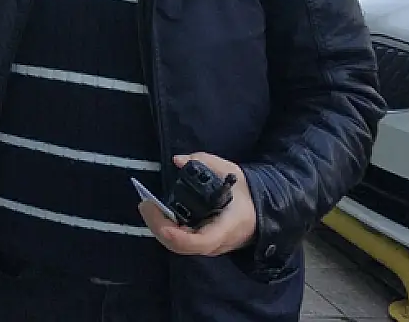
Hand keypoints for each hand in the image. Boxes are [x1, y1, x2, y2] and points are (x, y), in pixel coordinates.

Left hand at [139, 153, 257, 256]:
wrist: (263, 212)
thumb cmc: (246, 193)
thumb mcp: (230, 172)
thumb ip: (205, 163)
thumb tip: (178, 160)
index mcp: (228, 227)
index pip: (199, 241)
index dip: (174, 232)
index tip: (156, 210)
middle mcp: (217, 243)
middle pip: (181, 246)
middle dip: (158, 226)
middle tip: (145, 204)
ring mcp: (210, 247)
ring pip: (178, 246)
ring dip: (159, 228)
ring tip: (148, 207)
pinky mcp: (203, 245)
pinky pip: (181, 242)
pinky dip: (166, 229)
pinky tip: (158, 213)